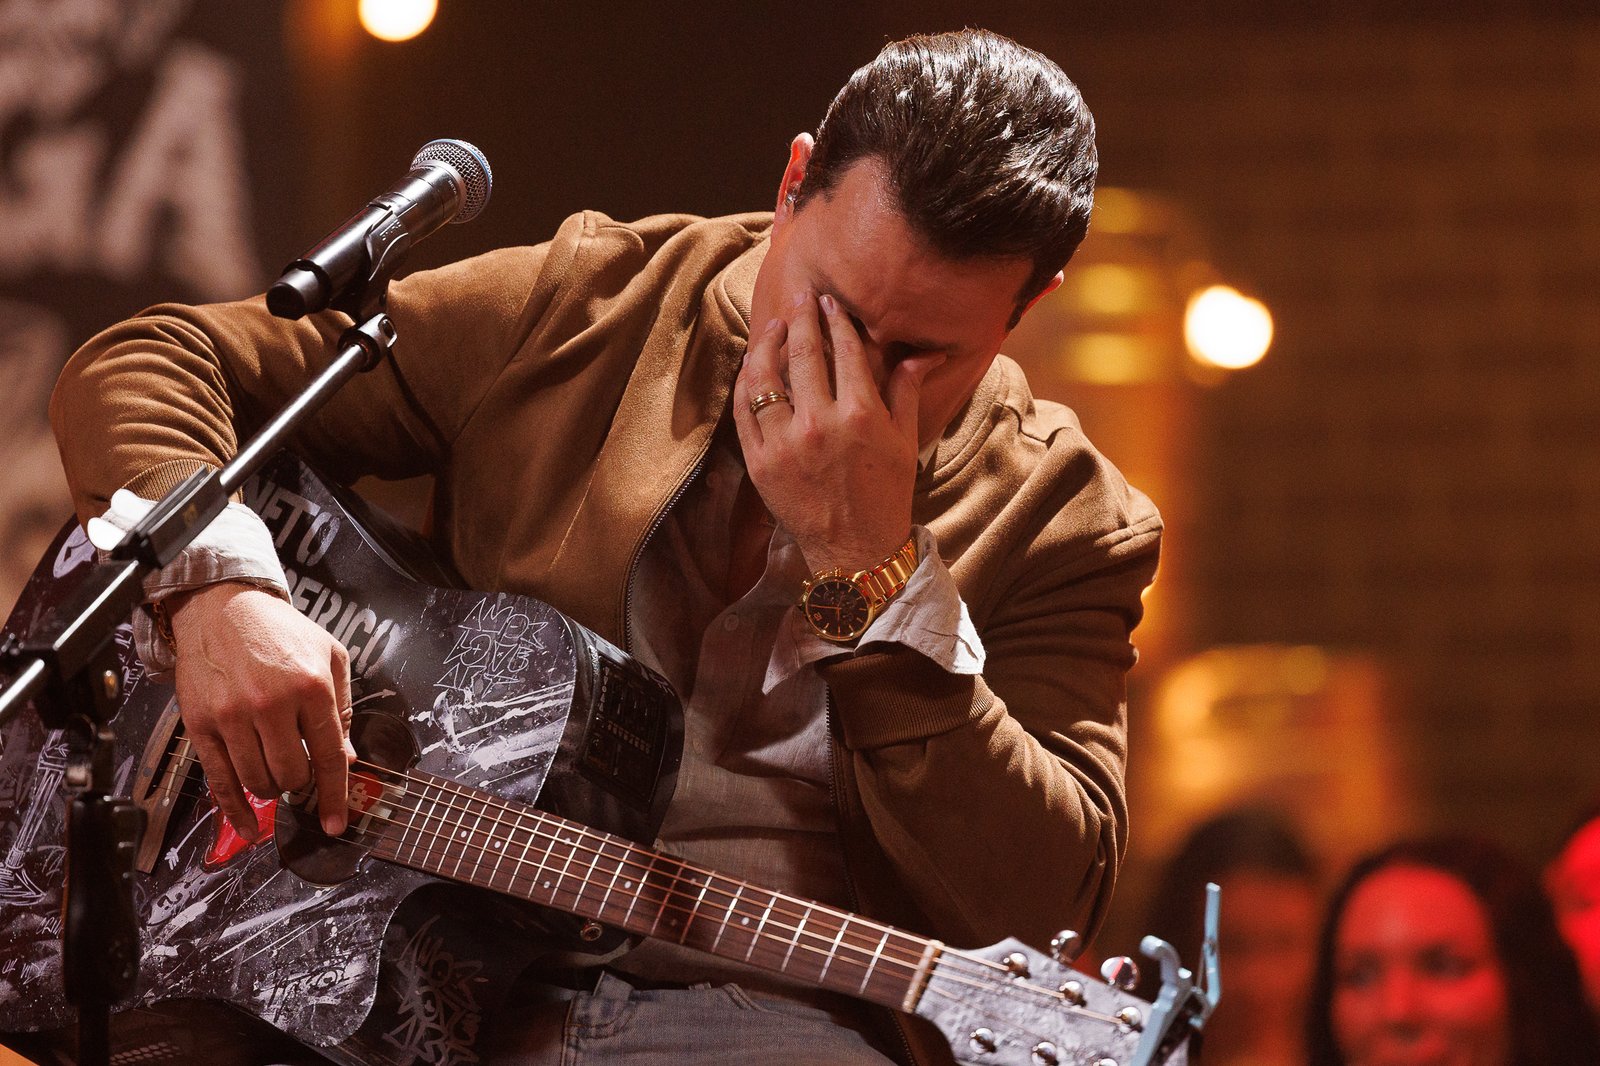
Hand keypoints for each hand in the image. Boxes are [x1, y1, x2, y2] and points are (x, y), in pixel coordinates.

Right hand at [166, 582, 354, 839]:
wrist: (222, 608)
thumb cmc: (281, 632)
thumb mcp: (329, 656)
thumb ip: (342, 708)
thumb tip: (344, 759)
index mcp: (311, 687)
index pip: (328, 755)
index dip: (334, 795)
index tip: (336, 824)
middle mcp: (271, 704)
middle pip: (291, 775)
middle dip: (300, 782)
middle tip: (299, 770)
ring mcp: (232, 716)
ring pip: (257, 782)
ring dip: (271, 787)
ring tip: (275, 770)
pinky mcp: (201, 725)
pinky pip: (219, 782)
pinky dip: (236, 812)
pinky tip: (250, 829)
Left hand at [732, 291, 943, 571]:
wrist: (856, 548)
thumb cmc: (885, 492)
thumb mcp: (903, 439)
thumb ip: (905, 389)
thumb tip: (922, 352)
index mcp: (861, 415)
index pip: (845, 351)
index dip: (836, 321)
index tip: (830, 303)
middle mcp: (820, 424)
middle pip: (803, 354)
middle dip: (801, 319)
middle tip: (801, 298)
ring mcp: (784, 443)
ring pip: (766, 377)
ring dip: (768, 344)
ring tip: (773, 327)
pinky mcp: (759, 461)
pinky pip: (745, 410)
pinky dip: (747, 382)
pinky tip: (753, 365)